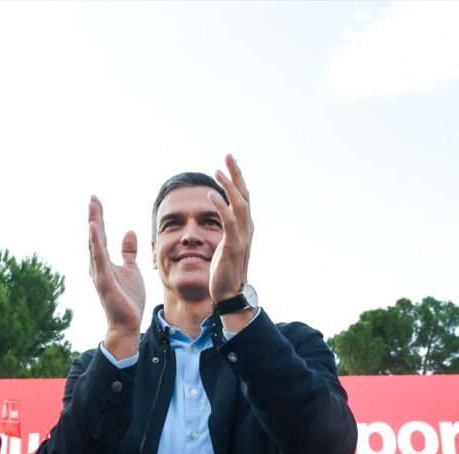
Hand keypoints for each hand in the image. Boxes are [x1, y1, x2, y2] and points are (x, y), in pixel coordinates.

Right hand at [87, 196, 145, 358]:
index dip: (99, 217)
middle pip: (94, 235)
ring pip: (94, 243)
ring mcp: (98, 271)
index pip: (100, 234)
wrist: (127, 322)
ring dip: (93, 224)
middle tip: (93, 197)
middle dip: (94, 216)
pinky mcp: (103, 279)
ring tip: (92, 207)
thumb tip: (129, 232)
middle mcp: (97, 264)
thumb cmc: (128, 298)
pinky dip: (96, 241)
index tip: (96, 200)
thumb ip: (128, 252)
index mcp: (103, 261)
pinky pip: (99, 257)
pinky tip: (94, 227)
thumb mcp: (131, 269)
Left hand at [208, 155, 253, 302]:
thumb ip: (227, 228)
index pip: (243, 196)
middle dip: (236, 174)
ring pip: (239, 205)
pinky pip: (229, 221)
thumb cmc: (225, 270)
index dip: (237, 178)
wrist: (230, 292)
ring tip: (218, 171)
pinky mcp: (234, 245)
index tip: (229, 162)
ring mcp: (242, 236)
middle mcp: (247, 228)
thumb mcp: (227, 244)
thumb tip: (222, 215)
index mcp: (245, 226)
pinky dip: (221, 206)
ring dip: (229, 186)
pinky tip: (212, 195)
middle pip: (244, 195)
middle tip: (228, 156)